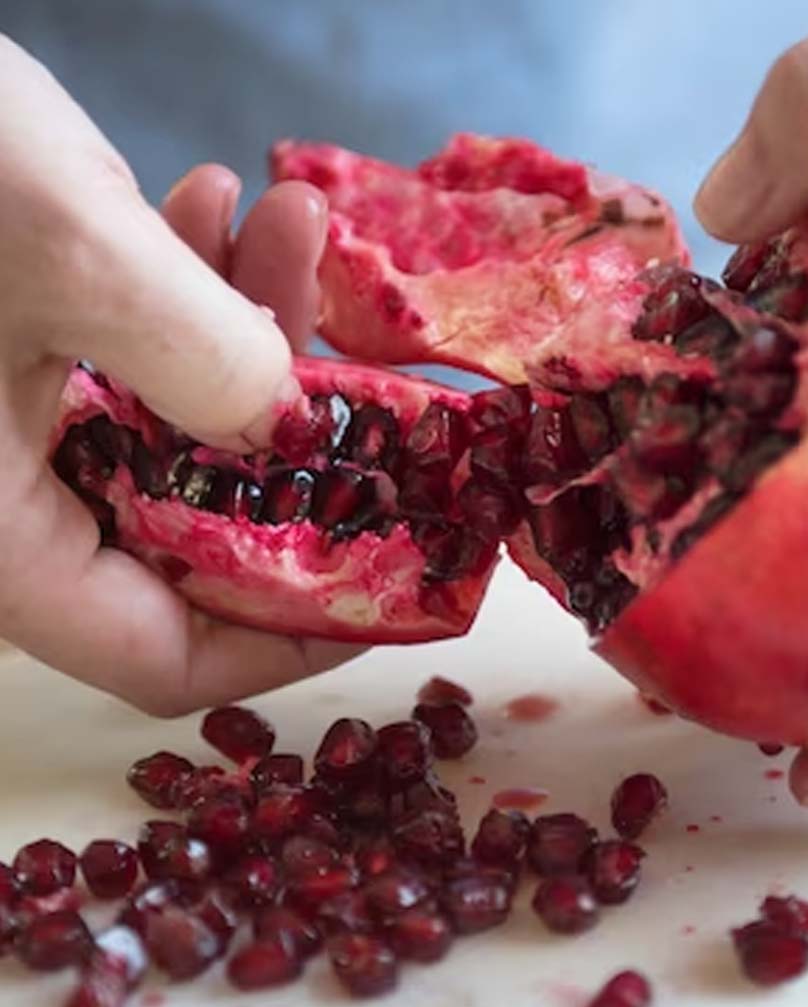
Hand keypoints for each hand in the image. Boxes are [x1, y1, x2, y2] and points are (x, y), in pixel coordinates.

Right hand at [0, 37, 357, 714]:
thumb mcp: (63, 247)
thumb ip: (203, 354)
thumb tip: (289, 422)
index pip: (168, 656)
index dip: (296, 632)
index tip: (397, 576)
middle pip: (196, 531)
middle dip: (298, 443)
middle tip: (370, 367)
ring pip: (171, 427)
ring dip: (249, 332)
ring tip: (287, 223)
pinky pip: (120, 356)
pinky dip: (183, 291)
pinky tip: (215, 203)